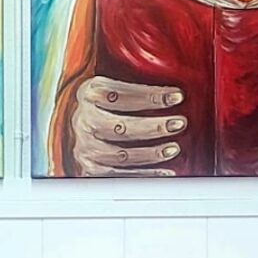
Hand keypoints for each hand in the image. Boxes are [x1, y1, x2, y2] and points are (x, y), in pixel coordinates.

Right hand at [70, 76, 185, 175]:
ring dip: (151, 153)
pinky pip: (120, 175)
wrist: (77, 125)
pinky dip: (145, 175)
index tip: (177, 97)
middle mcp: (85, 120)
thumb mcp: (112, 83)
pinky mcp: (91, 168)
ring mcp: (86, 146)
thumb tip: (175, 85)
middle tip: (179, 123)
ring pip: (120, 155)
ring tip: (173, 149)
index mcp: (91, 93)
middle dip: (153, 127)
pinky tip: (165, 172)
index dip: (151, 96)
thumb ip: (134, 82)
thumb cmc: (105, 101)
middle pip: (120, 127)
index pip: (121, 95)